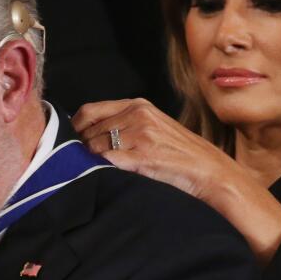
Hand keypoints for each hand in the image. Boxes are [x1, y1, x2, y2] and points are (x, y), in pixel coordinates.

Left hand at [73, 99, 236, 202]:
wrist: (209, 169)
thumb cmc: (179, 152)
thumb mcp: (152, 125)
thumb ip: (124, 122)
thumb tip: (87, 132)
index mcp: (137, 105)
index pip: (90, 111)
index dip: (75, 127)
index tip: (71, 140)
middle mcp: (138, 115)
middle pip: (90, 131)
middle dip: (81, 147)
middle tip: (81, 161)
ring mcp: (140, 135)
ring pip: (95, 147)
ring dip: (91, 160)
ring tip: (96, 170)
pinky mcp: (143, 156)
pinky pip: (108, 161)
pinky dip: (102, 169)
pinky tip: (107, 175)